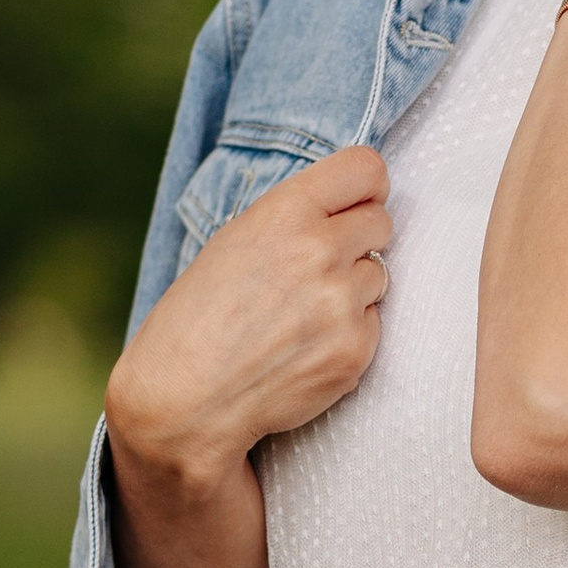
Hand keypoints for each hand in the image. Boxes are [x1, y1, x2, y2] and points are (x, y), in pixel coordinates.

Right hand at [105, 145, 390, 497]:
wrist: (185, 398)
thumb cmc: (199, 317)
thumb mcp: (235, 241)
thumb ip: (296, 217)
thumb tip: (351, 208)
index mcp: (285, 213)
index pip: (366, 169)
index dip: (367, 186)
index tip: (360, 200)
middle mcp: (319, 251)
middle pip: (382, 222)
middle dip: (359, 239)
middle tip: (322, 265)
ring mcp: (341, 303)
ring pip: (379, 275)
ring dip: (353, 288)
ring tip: (303, 312)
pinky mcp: (355, 350)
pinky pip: (374, 323)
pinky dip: (348, 332)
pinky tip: (306, 345)